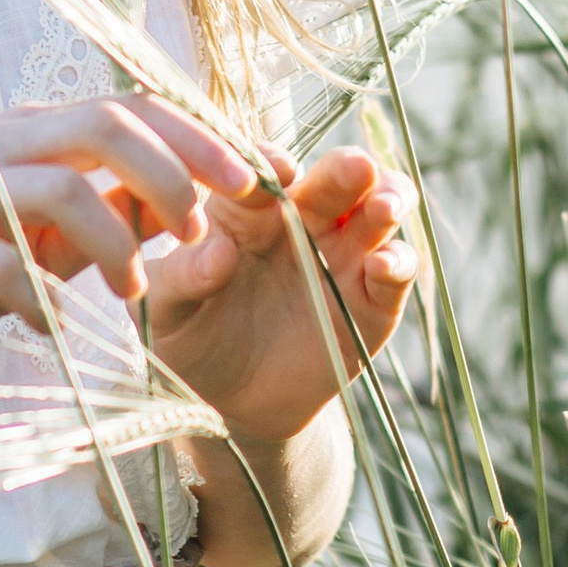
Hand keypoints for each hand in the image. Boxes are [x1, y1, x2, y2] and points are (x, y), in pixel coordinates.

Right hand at [0, 92, 259, 365]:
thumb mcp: (41, 239)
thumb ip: (106, 219)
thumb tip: (189, 211)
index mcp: (34, 132)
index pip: (132, 108)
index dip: (201, 135)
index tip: (257, 175)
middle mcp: (1, 142)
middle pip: (105, 125)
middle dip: (173, 171)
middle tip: (207, 228)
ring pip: (60, 185)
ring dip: (114, 242)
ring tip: (135, 295)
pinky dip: (38, 296)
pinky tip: (56, 328)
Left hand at [143, 140, 416, 444]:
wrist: (231, 401)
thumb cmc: (190, 338)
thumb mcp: (168, 310)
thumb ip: (185, 278)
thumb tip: (219, 252)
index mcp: (248, 209)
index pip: (266, 171)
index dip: (273, 165)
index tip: (276, 172)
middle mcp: (302, 220)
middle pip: (335, 177)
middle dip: (349, 167)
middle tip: (357, 168)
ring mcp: (342, 256)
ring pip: (378, 209)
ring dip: (389, 198)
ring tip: (384, 207)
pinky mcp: (372, 301)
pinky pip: (396, 271)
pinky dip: (398, 262)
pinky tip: (383, 265)